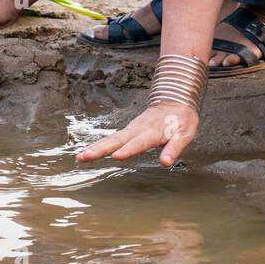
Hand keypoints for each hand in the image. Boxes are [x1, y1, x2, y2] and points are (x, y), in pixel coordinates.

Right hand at [76, 102, 197, 166]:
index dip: (128, 149)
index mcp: (153, 132)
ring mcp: (130, 129)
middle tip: (84, 157)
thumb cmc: (181, 119)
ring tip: (80, 157)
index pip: (139, 142)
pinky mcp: (127, 131)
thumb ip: (174, 148)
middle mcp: (138, 130)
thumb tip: (165, 163)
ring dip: (95, 148)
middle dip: (100, 149)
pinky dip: (98, 145)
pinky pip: (111, 139)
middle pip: (117, 140)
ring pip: (110, 139)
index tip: (116, 156)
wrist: (174, 100)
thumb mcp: (185, 133)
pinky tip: (86, 153)